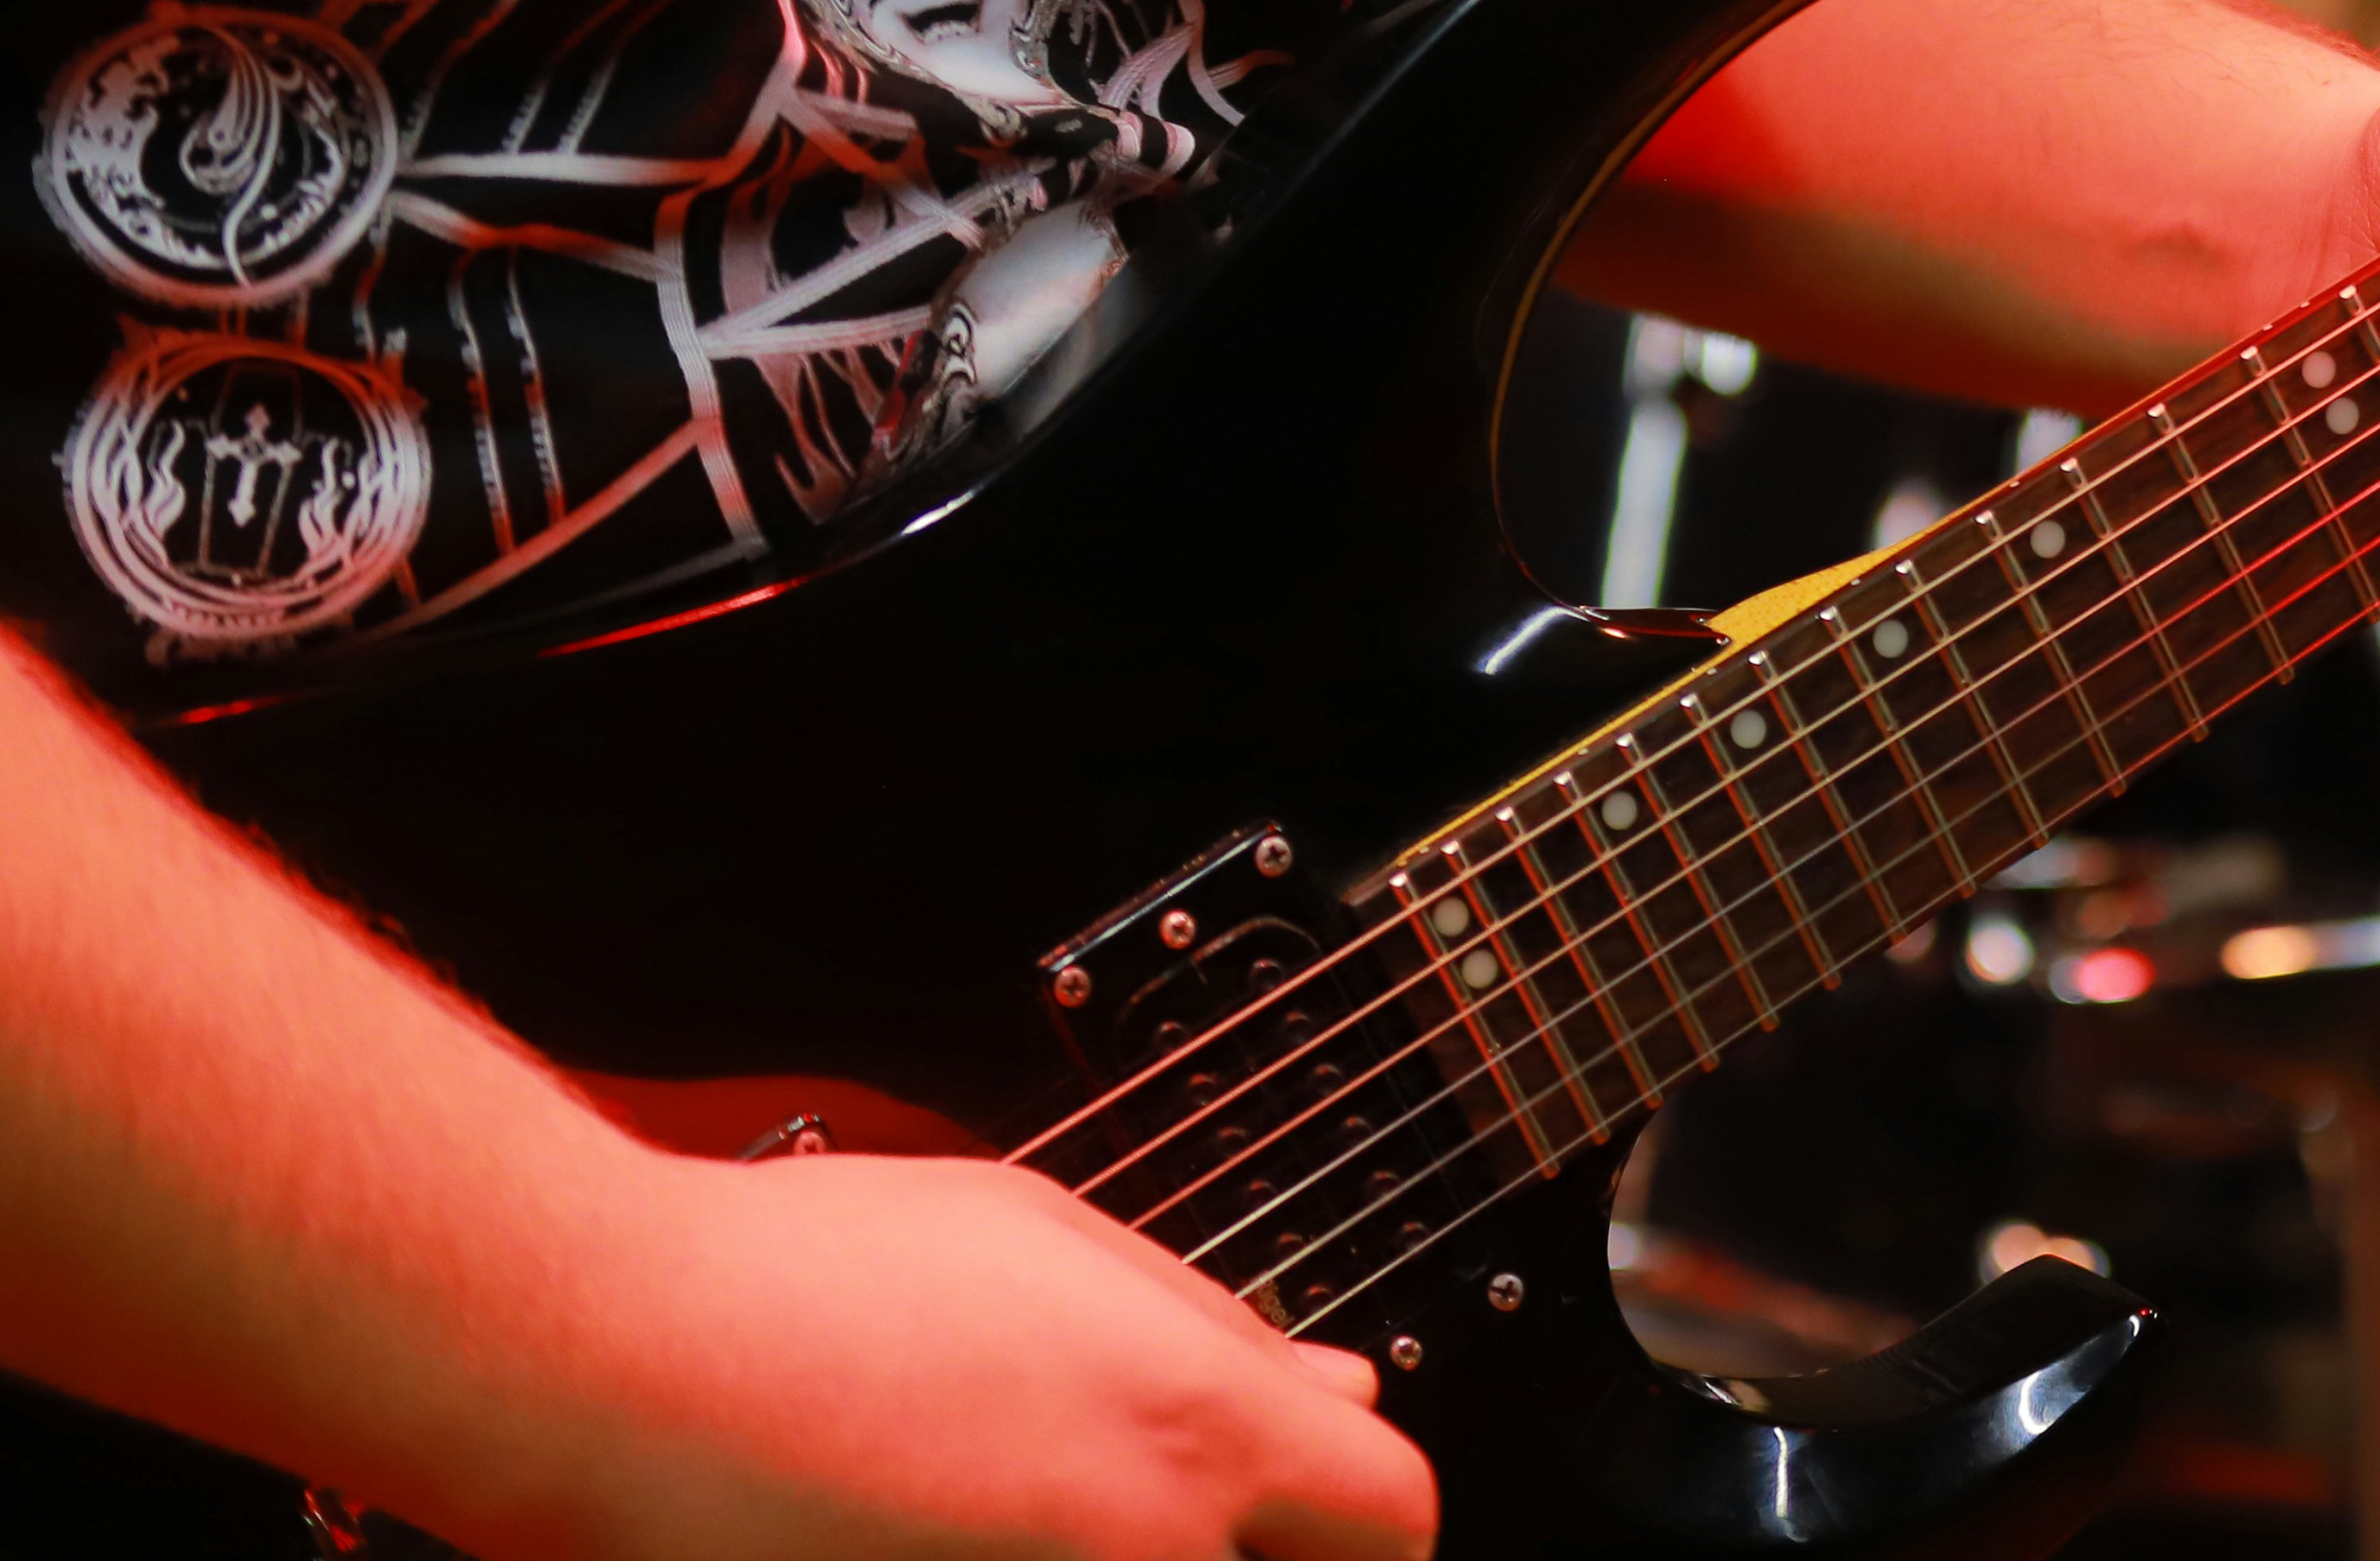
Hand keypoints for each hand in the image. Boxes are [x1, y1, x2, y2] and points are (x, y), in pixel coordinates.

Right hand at [453, 1150, 1433, 1560]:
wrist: (598, 1361)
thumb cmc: (798, 1281)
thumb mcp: (1049, 1240)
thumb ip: (1212, 1334)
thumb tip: (1333, 1389)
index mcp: (1194, 1427)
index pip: (1391, 1515)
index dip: (1355, 1514)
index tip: (1312, 1513)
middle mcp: (1140, 1552)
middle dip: (1243, 1553)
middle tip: (1153, 1514)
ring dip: (1115, 1552)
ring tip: (998, 1503)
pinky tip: (928, 1524)